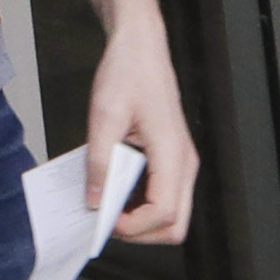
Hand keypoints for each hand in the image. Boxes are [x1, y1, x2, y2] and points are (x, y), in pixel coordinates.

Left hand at [82, 19, 198, 242]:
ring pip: (172, 214)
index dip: (134, 226)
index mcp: (172, 153)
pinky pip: (163, 195)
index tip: (104, 220)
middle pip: (174, 224)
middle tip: (105, 220)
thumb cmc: (128, 72)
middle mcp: (185, 163)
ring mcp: (181, 162)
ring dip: (140, 220)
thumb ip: (98, 162)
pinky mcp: (172, 158)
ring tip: (106, 204)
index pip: (164, 212)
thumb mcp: (104, 116)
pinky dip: (141, 204)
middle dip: (140, 232)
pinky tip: (114, 189)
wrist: (140, 47)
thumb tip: (94, 200)